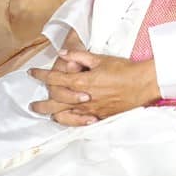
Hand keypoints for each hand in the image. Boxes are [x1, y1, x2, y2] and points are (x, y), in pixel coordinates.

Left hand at [28, 50, 159, 125]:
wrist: (143, 84)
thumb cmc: (124, 70)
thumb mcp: (100, 59)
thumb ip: (79, 56)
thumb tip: (63, 53)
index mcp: (82, 82)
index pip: (55, 79)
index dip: (41, 76)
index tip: (32, 73)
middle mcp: (83, 99)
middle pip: (55, 103)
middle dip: (41, 104)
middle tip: (32, 105)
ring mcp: (91, 110)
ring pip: (65, 116)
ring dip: (53, 114)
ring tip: (47, 114)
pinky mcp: (99, 117)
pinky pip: (80, 122)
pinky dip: (70, 122)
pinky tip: (67, 120)